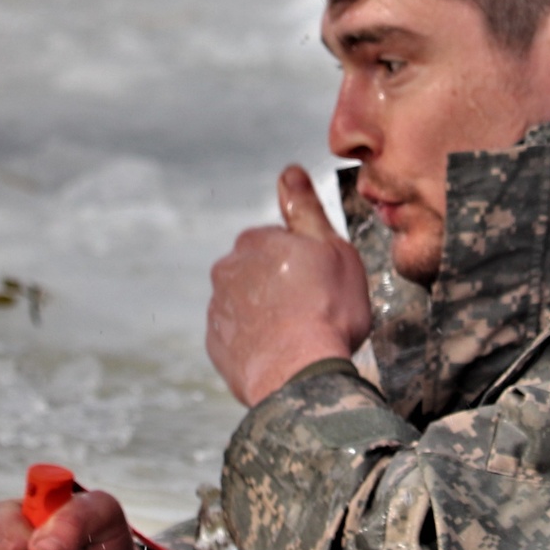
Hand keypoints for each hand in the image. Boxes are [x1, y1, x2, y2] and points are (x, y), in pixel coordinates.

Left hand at [206, 164, 371, 404]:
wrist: (302, 377)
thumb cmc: (327, 312)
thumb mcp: (332, 249)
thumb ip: (306, 209)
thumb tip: (290, 173)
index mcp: (256, 241)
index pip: (280, 240)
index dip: (306, 260)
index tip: (323, 281)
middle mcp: (227, 270)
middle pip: (260, 270)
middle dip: (282, 284)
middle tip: (315, 309)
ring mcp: (218, 309)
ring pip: (248, 302)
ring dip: (268, 312)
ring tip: (299, 335)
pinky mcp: (217, 345)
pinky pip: (239, 336)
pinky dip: (257, 341)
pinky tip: (283, 352)